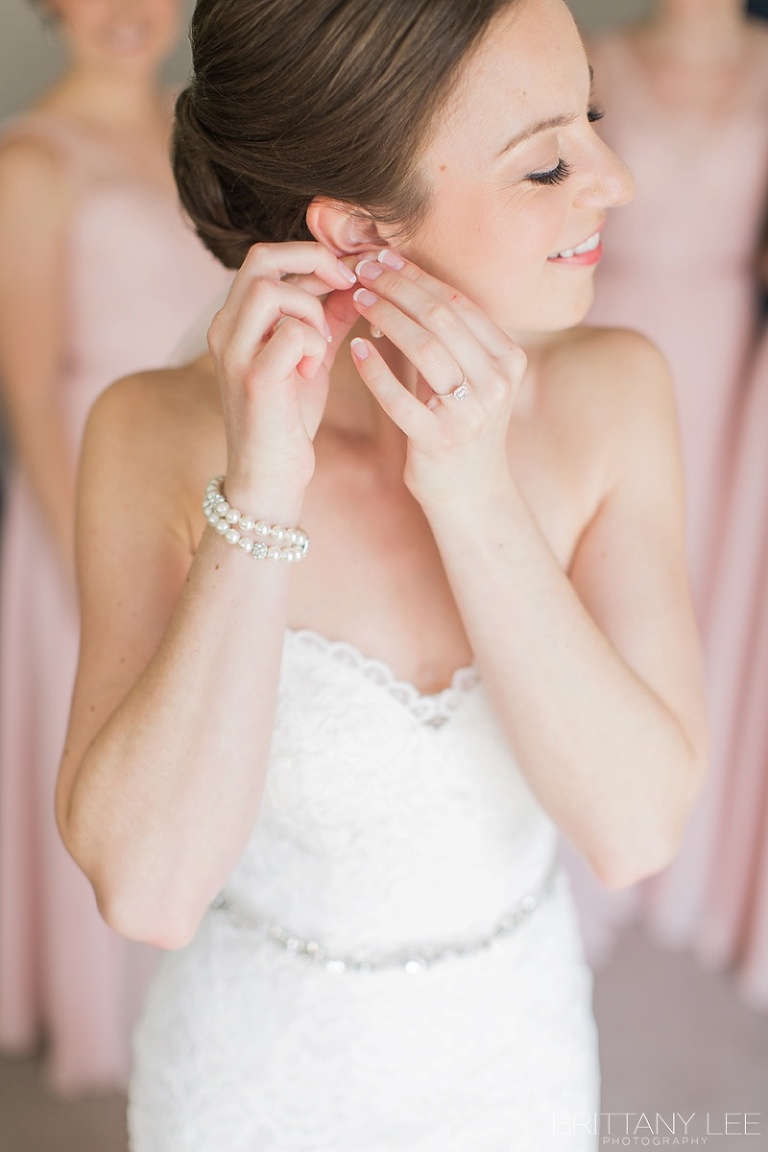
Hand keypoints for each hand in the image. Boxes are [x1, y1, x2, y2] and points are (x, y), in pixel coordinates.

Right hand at [207, 242, 357, 499]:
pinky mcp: (254, 379)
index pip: (266, 257)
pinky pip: (289, 332)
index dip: (313, 254)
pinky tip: (313, 371)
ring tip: (323, 345)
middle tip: (347, 286)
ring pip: (270, 289)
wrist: (270, 477)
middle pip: (260, 258)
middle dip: (314, 261)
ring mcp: (235, 353)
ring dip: (311, 309)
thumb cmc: (288, 420)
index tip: (348, 274)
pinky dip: (313, 343)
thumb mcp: (311, 359)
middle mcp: (225, 330)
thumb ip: (328, 319)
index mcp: (236, 321)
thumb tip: (356, 283)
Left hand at [349, 251, 527, 506]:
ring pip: (424, 348)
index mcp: (508, 359)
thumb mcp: (471, 378)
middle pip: (441, 318)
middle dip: (398, 287)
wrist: (471, 495)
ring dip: (386, 317)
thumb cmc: (461, 427)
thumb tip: (402, 282)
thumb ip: (447, 337)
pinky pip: (401, 397)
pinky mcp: (440, 440)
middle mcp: (496, 382)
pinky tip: (355, 349)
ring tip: (357, 300)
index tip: (385, 258)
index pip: (459, 303)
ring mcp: (470, 412)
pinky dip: (375, 370)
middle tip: (363, 271)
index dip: (419, 276)